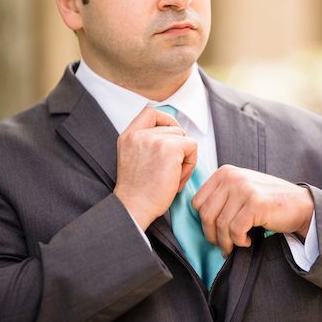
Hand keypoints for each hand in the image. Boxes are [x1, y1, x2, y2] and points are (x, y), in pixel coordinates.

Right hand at [114, 107, 196, 229]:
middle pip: (173, 128)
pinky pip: (192, 147)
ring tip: (172, 176)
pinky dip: (190, 164)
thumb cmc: (137, 192)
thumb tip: (175, 135)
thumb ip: (147, 144)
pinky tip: (177, 179)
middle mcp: (140, 134)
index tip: (171, 136)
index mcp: (128, 136)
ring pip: (184, 138)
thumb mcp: (134, 159)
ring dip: (184, 158)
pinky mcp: (171, 148)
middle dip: (178, 148)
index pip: (150, 112)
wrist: (134, 208)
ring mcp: (155, 139)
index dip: (166, 121)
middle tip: (170, 171)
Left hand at [192, 165, 313, 256]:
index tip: (215, 233)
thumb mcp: (240, 190)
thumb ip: (220, 196)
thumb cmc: (267, 202)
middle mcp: (232, 177)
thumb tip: (197, 216)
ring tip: (236, 245)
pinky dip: (239, 241)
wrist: (300, 205)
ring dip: (227, 242)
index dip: (204, 222)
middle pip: (206, 214)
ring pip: (220, 225)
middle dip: (212, 235)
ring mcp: (244, 188)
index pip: (197, 202)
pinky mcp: (256, 203)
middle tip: (224, 245)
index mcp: (224, 172)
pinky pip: (235, 230)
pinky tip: (248, 241)